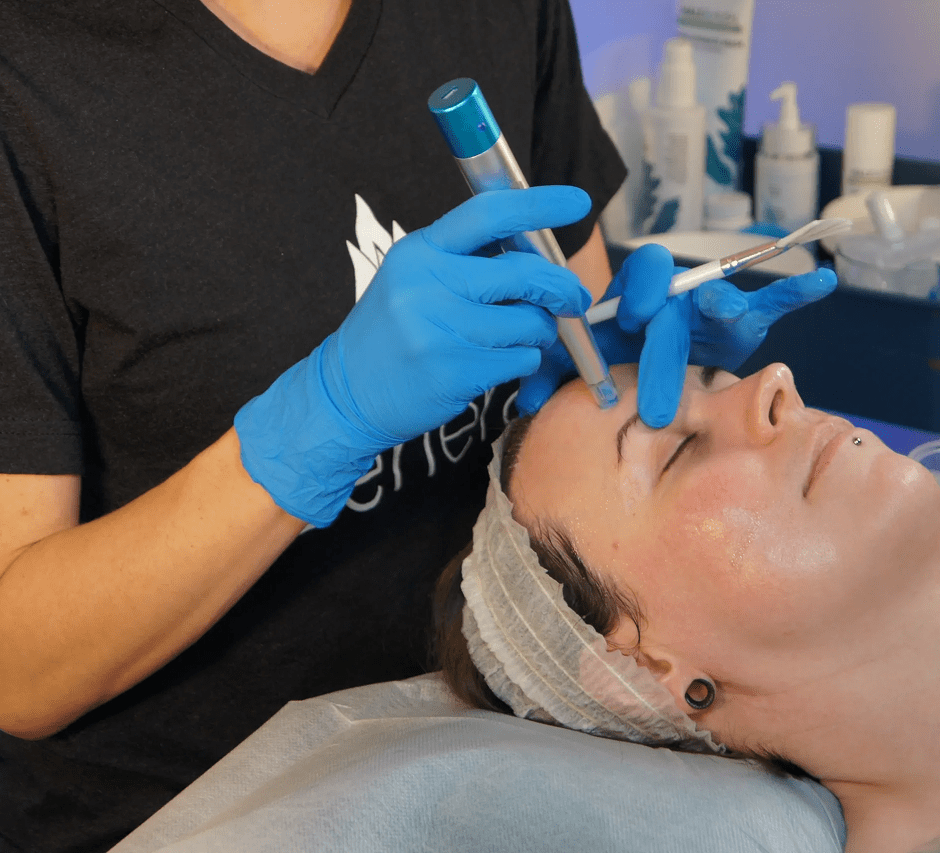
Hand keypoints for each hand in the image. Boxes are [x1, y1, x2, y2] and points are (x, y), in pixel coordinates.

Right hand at [234, 187, 592, 525]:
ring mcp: (441, 330)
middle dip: (560, 288)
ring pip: (530, 322)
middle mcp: (429, 285)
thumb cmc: (390, 334)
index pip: (489, 214)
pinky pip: (521, 359)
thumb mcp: (414, 280)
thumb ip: (467, 259)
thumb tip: (535, 245)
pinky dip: (523, 361)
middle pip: (525, 273)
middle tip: (571, 299)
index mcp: (421, 252)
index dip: (539, 204)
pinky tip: (496, 363)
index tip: (577, 202)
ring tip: (514, 338)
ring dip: (538, 333)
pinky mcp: (456, 371)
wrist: (347, 394)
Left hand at [516, 243, 836, 425]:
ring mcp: (707, 308)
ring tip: (723, 310)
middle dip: (665, 359)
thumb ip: (550, 372)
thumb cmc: (611, 346)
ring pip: (723, 304)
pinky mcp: (738, 325)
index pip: (641, 279)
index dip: (640, 291)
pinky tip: (822, 280)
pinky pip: (768, 304)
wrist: (640, 340)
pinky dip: (793, 294)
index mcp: (633, 295)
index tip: (633, 317)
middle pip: (676, 314)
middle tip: (657, 411)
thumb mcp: (578, 358)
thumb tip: (528, 403)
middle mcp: (673, 297)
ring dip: (725, 308)